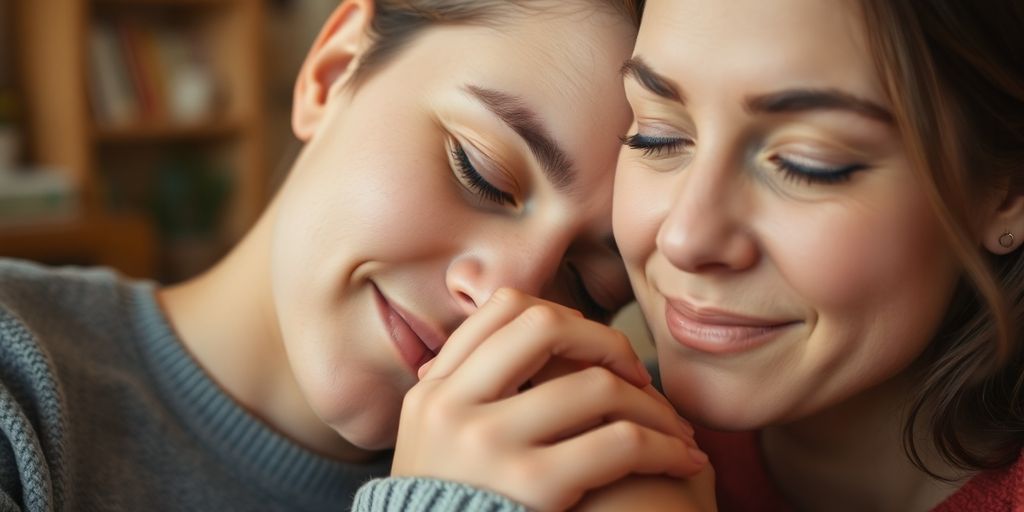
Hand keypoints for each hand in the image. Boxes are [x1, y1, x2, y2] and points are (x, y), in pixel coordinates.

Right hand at [392, 288, 707, 511]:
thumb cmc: (460, 511)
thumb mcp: (436, 443)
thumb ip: (469, 394)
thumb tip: (520, 339)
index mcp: (433, 390)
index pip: (503, 309)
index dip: (562, 316)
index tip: (591, 349)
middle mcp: (451, 407)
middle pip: (545, 326)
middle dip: (607, 342)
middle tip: (638, 375)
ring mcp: (487, 443)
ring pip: (595, 386)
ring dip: (652, 405)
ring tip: (675, 430)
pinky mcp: (530, 485)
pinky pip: (620, 443)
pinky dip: (665, 447)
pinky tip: (683, 462)